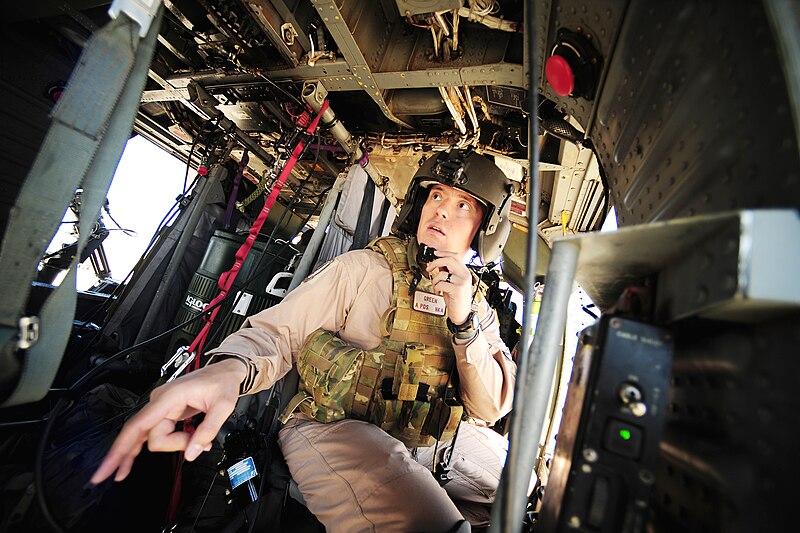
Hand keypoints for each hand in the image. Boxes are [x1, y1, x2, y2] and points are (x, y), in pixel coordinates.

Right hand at [90, 358, 246, 483]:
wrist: (225, 371)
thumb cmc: (222, 383)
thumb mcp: (223, 407)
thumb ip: (207, 432)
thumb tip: (192, 453)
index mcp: (168, 397)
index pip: (137, 426)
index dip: (119, 449)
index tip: (106, 469)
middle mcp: (159, 402)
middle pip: (149, 437)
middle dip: (173, 445)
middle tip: (194, 443)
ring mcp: (161, 407)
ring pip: (156, 437)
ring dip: (177, 443)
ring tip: (198, 437)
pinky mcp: (166, 412)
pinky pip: (158, 432)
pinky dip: (170, 442)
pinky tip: (183, 442)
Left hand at [425, 250, 472, 324]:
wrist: (462, 314)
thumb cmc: (456, 299)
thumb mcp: (452, 283)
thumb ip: (448, 273)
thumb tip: (438, 264)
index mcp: (465, 272)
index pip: (456, 256)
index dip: (444, 253)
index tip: (435, 254)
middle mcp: (465, 275)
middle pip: (449, 260)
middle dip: (435, 262)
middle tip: (429, 268)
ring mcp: (462, 282)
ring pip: (442, 274)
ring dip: (434, 281)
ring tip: (436, 288)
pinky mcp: (457, 290)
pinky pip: (441, 284)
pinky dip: (436, 288)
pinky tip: (439, 293)